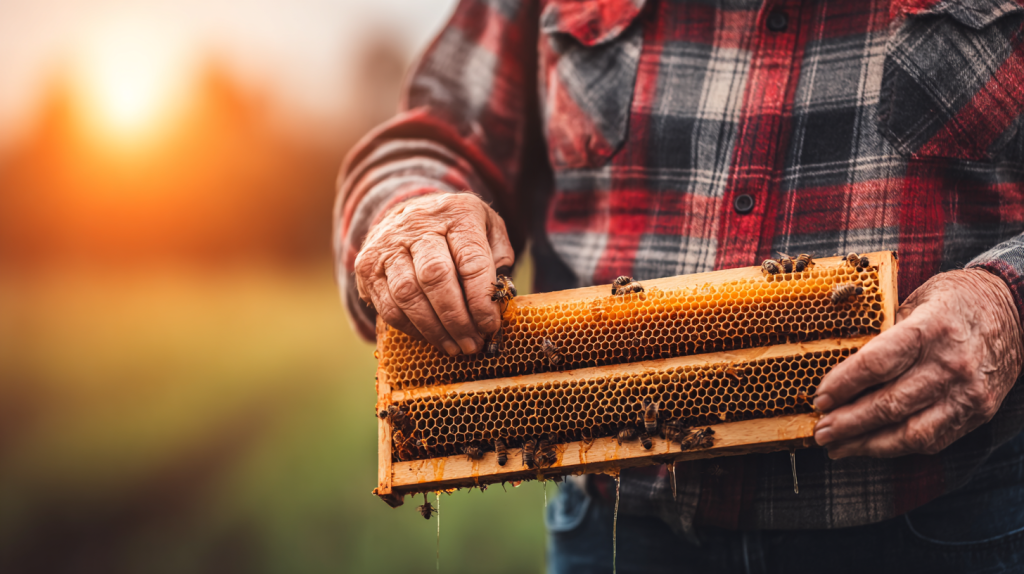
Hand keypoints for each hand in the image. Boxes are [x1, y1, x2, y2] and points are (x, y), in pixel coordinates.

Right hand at [354, 193, 513, 355]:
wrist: (411, 212)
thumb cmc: (457, 229)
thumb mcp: (489, 228)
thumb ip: (499, 257)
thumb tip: (497, 297)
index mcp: (457, 214)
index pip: (471, 261)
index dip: (481, 300)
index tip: (490, 326)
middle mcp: (418, 225)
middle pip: (435, 277)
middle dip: (456, 319)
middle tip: (472, 343)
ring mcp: (388, 245)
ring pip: (407, 294)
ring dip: (433, 329)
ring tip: (454, 347)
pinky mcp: (367, 266)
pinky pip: (388, 306)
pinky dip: (411, 328)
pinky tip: (430, 337)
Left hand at [813, 268, 1023, 458]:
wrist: (1016, 309)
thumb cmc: (955, 301)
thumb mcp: (916, 299)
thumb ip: (883, 332)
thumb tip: (840, 363)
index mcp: (929, 329)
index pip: (877, 364)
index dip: (843, 385)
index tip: (819, 398)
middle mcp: (950, 365)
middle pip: (889, 404)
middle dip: (847, 423)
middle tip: (820, 431)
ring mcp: (967, 394)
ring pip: (910, 433)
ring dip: (868, 444)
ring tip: (838, 447)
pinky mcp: (978, 413)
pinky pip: (932, 440)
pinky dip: (897, 446)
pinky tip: (872, 445)